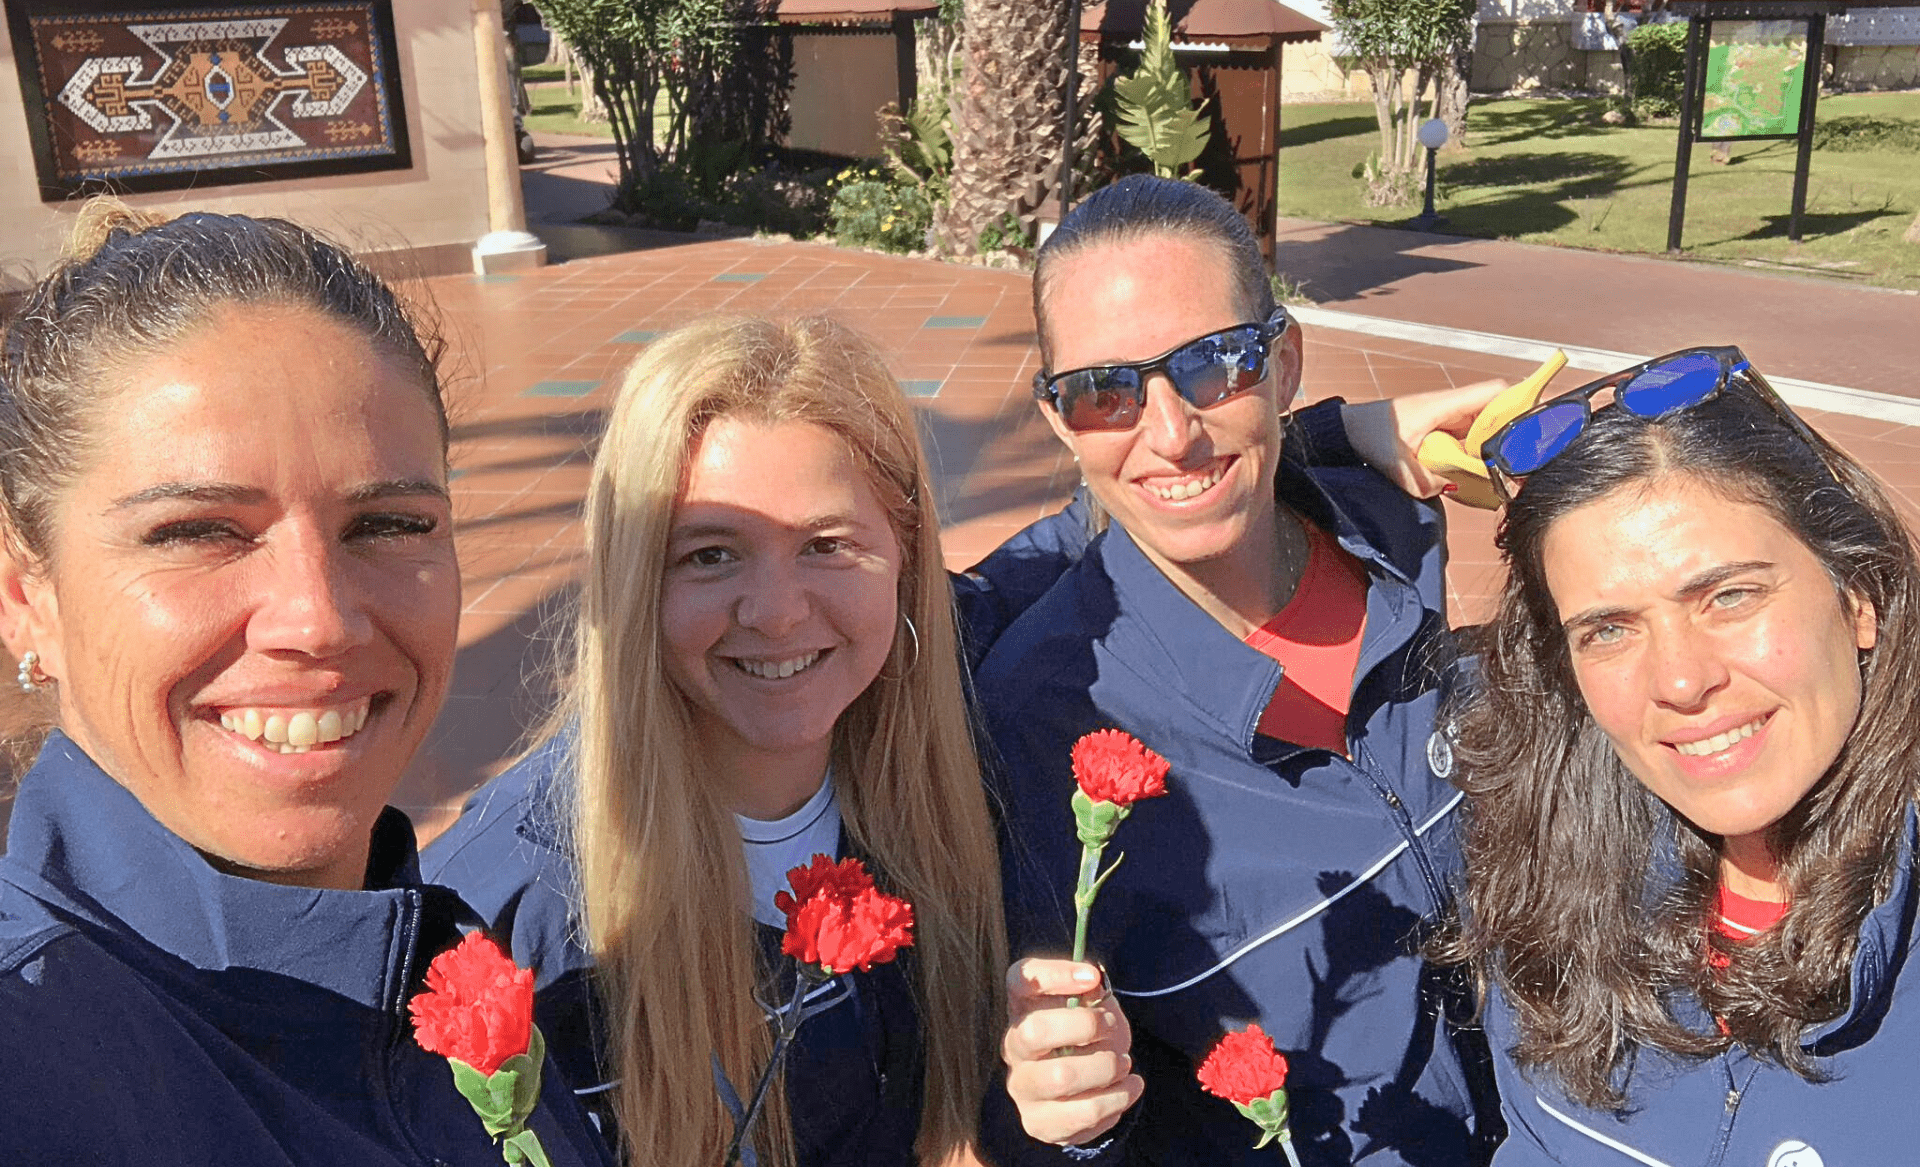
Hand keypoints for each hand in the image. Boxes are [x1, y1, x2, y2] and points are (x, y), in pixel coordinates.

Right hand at [1003, 958, 1144, 1146]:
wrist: (1083, 1085)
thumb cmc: (1086, 1035)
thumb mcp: (1091, 1005)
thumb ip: (1091, 990)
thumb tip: (1094, 981)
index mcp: (1022, 1006)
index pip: (1021, 979)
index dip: (1055, 975)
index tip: (1092, 977)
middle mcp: (1013, 1045)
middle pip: (1034, 1032)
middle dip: (1086, 1026)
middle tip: (1111, 1026)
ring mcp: (1022, 1086)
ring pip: (1061, 1078)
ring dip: (1105, 1067)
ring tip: (1124, 1063)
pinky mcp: (1038, 1122)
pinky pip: (1082, 1115)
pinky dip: (1116, 1100)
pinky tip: (1128, 1088)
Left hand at [1339, 380, 1511, 497]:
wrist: (1349, 431)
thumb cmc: (1370, 436)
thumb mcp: (1396, 465)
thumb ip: (1423, 481)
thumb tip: (1448, 487)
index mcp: (1445, 405)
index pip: (1494, 392)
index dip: (1518, 404)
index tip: (1533, 427)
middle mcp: (1451, 409)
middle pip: (1496, 414)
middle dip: (1510, 436)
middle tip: (1521, 463)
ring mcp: (1447, 419)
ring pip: (1484, 429)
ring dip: (1493, 448)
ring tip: (1505, 472)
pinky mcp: (1441, 432)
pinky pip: (1469, 440)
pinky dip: (1476, 454)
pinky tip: (1478, 473)